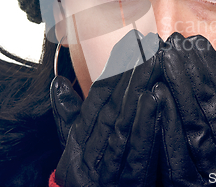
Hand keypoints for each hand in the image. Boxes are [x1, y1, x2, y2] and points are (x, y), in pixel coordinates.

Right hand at [51, 30, 162, 185]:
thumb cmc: (89, 182)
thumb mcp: (78, 151)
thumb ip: (70, 118)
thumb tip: (59, 83)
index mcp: (77, 146)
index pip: (95, 102)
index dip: (113, 69)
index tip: (129, 42)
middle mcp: (86, 159)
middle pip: (110, 108)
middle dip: (129, 71)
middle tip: (146, 41)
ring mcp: (105, 175)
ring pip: (121, 125)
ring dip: (137, 90)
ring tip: (153, 60)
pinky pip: (137, 154)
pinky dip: (146, 124)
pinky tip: (156, 97)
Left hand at [155, 32, 215, 185]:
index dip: (213, 72)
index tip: (198, 43)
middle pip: (212, 111)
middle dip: (192, 72)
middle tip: (175, 40)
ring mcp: (214, 181)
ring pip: (195, 127)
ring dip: (179, 89)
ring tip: (163, 56)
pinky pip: (177, 157)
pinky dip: (167, 124)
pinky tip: (154, 95)